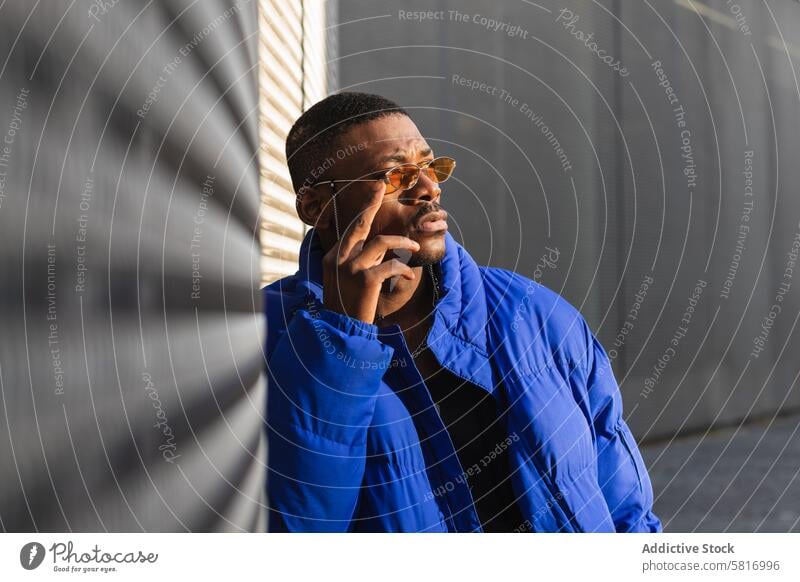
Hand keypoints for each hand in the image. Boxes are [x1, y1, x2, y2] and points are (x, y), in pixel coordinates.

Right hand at [321, 183, 419, 323]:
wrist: (342, 332)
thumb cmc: (347, 308)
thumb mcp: (346, 281)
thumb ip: (359, 261)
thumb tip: (378, 246)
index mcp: (332, 257)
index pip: (351, 229)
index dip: (365, 211)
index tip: (374, 193)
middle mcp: (338, 259)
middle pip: (359, 224)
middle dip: (371, 203)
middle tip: (382, 186)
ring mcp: (350, 268)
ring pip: (381, 241)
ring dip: (403, 241)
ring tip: (415, 247)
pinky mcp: (365, 280)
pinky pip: (391, 264)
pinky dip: (404, 268)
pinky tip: (408, 276)